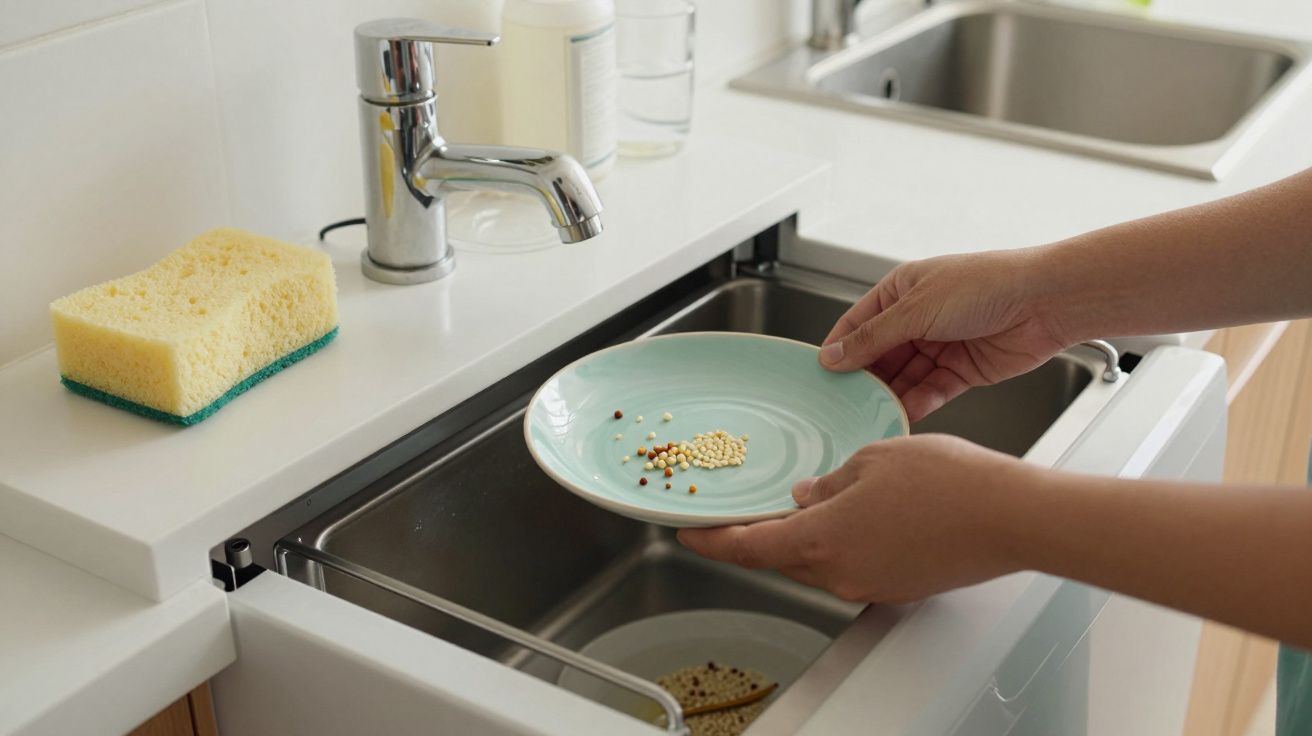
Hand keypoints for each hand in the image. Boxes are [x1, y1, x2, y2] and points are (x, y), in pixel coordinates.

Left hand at [677, 435, 1035, 603]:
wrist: (1012, 518)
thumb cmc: (950, 483)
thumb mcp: (873, 459)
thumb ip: (829, 480)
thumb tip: (810, 493)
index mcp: (821, 539)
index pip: (746, 546)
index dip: (710, 540)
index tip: (685, 532)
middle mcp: (838, 572)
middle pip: (779, 555)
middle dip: (759, 533)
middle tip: (744, 509)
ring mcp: (869, 584)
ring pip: (817, 559)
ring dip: (804, 533)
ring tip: (812, 498)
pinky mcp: (897, 585)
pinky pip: (852, 563)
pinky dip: (841, 540)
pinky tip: (858, 511)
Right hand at [820, 249, 1070, 421]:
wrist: (1044, 302)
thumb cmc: (985, 286)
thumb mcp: (916, 309)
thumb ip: (873, 338)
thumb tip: (834, 356)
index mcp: (902, 290)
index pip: (858, 323)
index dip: (840, 348)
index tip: (821, 374)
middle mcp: (919, 317)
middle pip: (879, 355)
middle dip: (863, 378)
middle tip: (842, 402)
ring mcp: (940, 345)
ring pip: (904, 377)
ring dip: (889, 395)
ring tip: (868, 414)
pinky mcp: (962, 371)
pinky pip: (930, 392)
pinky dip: (916, 404)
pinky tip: (902, 416)